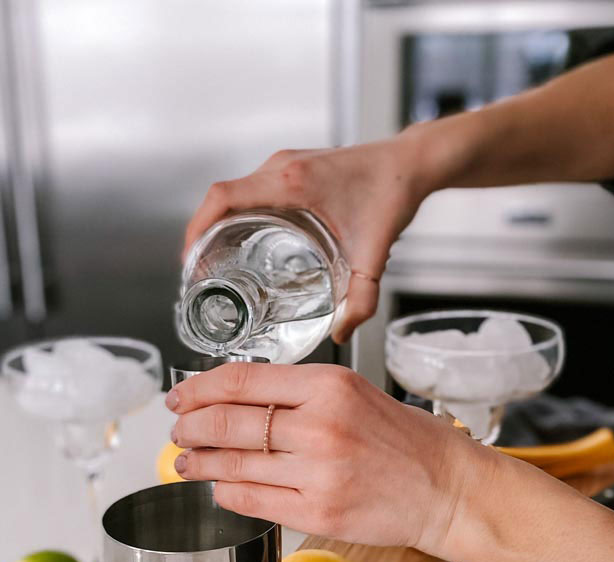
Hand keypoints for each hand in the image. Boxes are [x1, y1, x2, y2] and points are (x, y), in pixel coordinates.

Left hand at [166, 362, 478, 554]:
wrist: (445, 488)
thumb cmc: (404, 439)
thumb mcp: (355, 393)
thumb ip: (299, 393)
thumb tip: (237, 398)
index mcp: (329, 387)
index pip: (242, 380)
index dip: (198, 388)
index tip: (180, 396)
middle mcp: (320, 427)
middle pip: (227, 423)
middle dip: (190, 428)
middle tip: (179, 431)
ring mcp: (318, 474)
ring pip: (233, 464)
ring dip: (199, 463)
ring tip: (186, 462)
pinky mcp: (317, 513)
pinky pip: (252, 500)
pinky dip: (227, 492)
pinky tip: (220, 486)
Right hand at [183, 136, 428, 342]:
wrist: (410, 163)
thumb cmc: (392, 195)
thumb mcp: (375, 256)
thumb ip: (361, 301)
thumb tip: (341, 332)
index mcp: (291, 182)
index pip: (222, 198)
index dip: (196, 228)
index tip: (190, 260)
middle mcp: (281, 167)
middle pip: (220, 198)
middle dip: (201, 233)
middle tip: (199, 271)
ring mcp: (285, 163)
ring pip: (233, 192)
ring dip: (218, 223)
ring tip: (214, 260)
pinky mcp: (293, 166)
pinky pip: (251, 189)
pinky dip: (238, 214)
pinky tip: (244, 242)